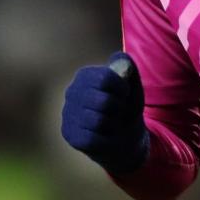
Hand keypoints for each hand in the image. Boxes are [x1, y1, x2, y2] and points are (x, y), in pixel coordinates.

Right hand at [61, 51, 149, 173]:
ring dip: (112, 125)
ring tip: (110, 124)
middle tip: (118, 112)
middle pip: (104, 101)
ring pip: (98, 121)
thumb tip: (118, 59)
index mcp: (85, 75)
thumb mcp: (132, 85)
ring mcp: (67, 114)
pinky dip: (105, 140)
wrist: (126, 137)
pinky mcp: (69, 135)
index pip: (106, 78)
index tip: (125, 94)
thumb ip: (128, 66)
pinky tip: (103, 136)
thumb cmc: (127, 107)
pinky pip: (92, 139)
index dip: (122, 89)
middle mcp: (71, 92)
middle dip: (118, 109)